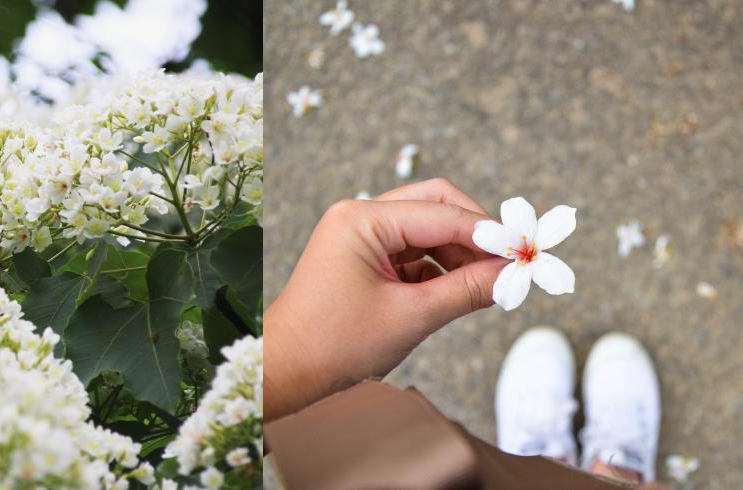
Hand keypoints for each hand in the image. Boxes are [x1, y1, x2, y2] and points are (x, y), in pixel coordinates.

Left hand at [263, 178, 507, 421]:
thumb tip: (512, 275)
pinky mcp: (363, 260)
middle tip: (511, 263)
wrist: (286, 371)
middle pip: (435, 206)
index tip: (527, 253)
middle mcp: (359, 218)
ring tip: (490, 285)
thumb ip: (467, 290)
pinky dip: (439, 270)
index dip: (489, 234)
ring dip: (459, 254)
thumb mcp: (411, 317)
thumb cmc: (335, 344)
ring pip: (426, 231)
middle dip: (475, 235)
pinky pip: (412, 253)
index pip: (442, 212)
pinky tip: (461, 291)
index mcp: (362, 219)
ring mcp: (360, 237)